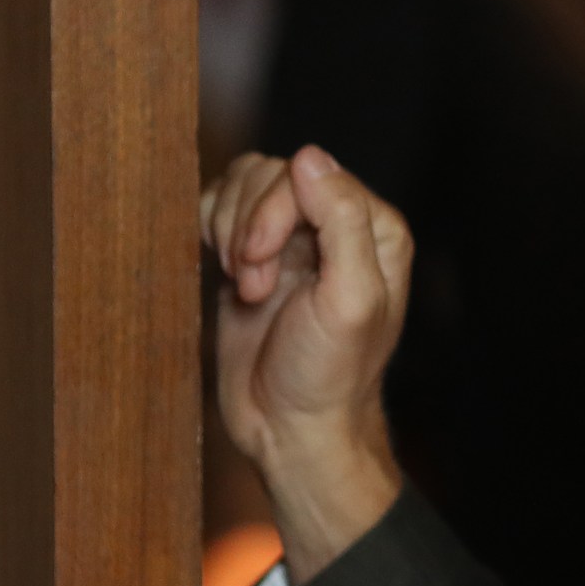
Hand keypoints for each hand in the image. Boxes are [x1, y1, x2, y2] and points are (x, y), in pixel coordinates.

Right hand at [201, 146, 412, 581]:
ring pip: (241, 184)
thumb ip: (341, 223)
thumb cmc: (329, 375)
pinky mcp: (251, 256)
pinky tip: (228, 276)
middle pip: (270, 175)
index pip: (310, 174)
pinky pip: (219, 208)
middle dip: (248, 229)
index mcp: (373, 228)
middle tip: (255, 286)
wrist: (290, 428)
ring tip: (247, 287)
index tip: (261, 267)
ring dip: (228, 233)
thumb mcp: (350, 300)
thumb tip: (310, 157)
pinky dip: (211, 233)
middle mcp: (335, 225)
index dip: (273, 213)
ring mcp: (291, 239)